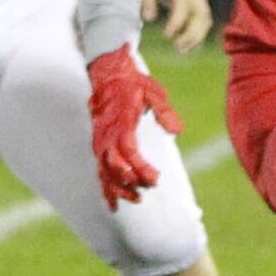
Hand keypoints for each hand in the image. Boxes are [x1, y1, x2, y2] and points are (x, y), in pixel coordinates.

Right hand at [86, 44, 183, 209]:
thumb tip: (177, 131)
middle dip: (131, 182)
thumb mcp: (154, 92)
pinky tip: (113, 204)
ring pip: (105, 172)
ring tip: (137, 199)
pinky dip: (105, 188)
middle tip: (150, 189)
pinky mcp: (98, 143)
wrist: (108, 71)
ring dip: (119, 189)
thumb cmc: (133, 82)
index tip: (156, 178)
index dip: (141, 169)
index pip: (129, 153)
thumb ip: (164, 112)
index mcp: (121, 123)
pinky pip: (100, 169)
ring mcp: (100, 140)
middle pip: (115, 167)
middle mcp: (107, 135)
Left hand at [140, 0, 211, 52]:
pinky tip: (187, 47)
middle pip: (201, 14)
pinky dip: (198, 34)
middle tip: (176, 48)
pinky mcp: (198, 3)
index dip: (177, 21)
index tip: (166, 36)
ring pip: (205, 19)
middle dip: (191, 33)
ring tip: (180, 50)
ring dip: (196, 37)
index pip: (184, 4)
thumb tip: (149, 18)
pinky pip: (204, 20)